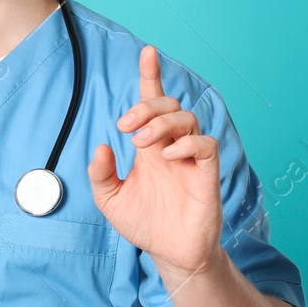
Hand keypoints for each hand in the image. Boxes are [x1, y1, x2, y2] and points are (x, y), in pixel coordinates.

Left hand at [88, 44, 223, 274]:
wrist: (169, 253)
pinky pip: (205, 144)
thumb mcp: (110, 199)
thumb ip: (101, 173)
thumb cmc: (144, 223)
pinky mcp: (206, 173)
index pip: (152, 103)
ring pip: (188, 118)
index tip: (147, 53)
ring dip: (162, 122)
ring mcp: (190, 158)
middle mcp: (171, 146)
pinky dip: (186, 143)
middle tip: (126, 127)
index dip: (151, 77)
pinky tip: (168, 156)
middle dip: (148, 105)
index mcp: (149, 146)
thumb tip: (102, 146)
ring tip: (142, 143)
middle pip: (169, 105)